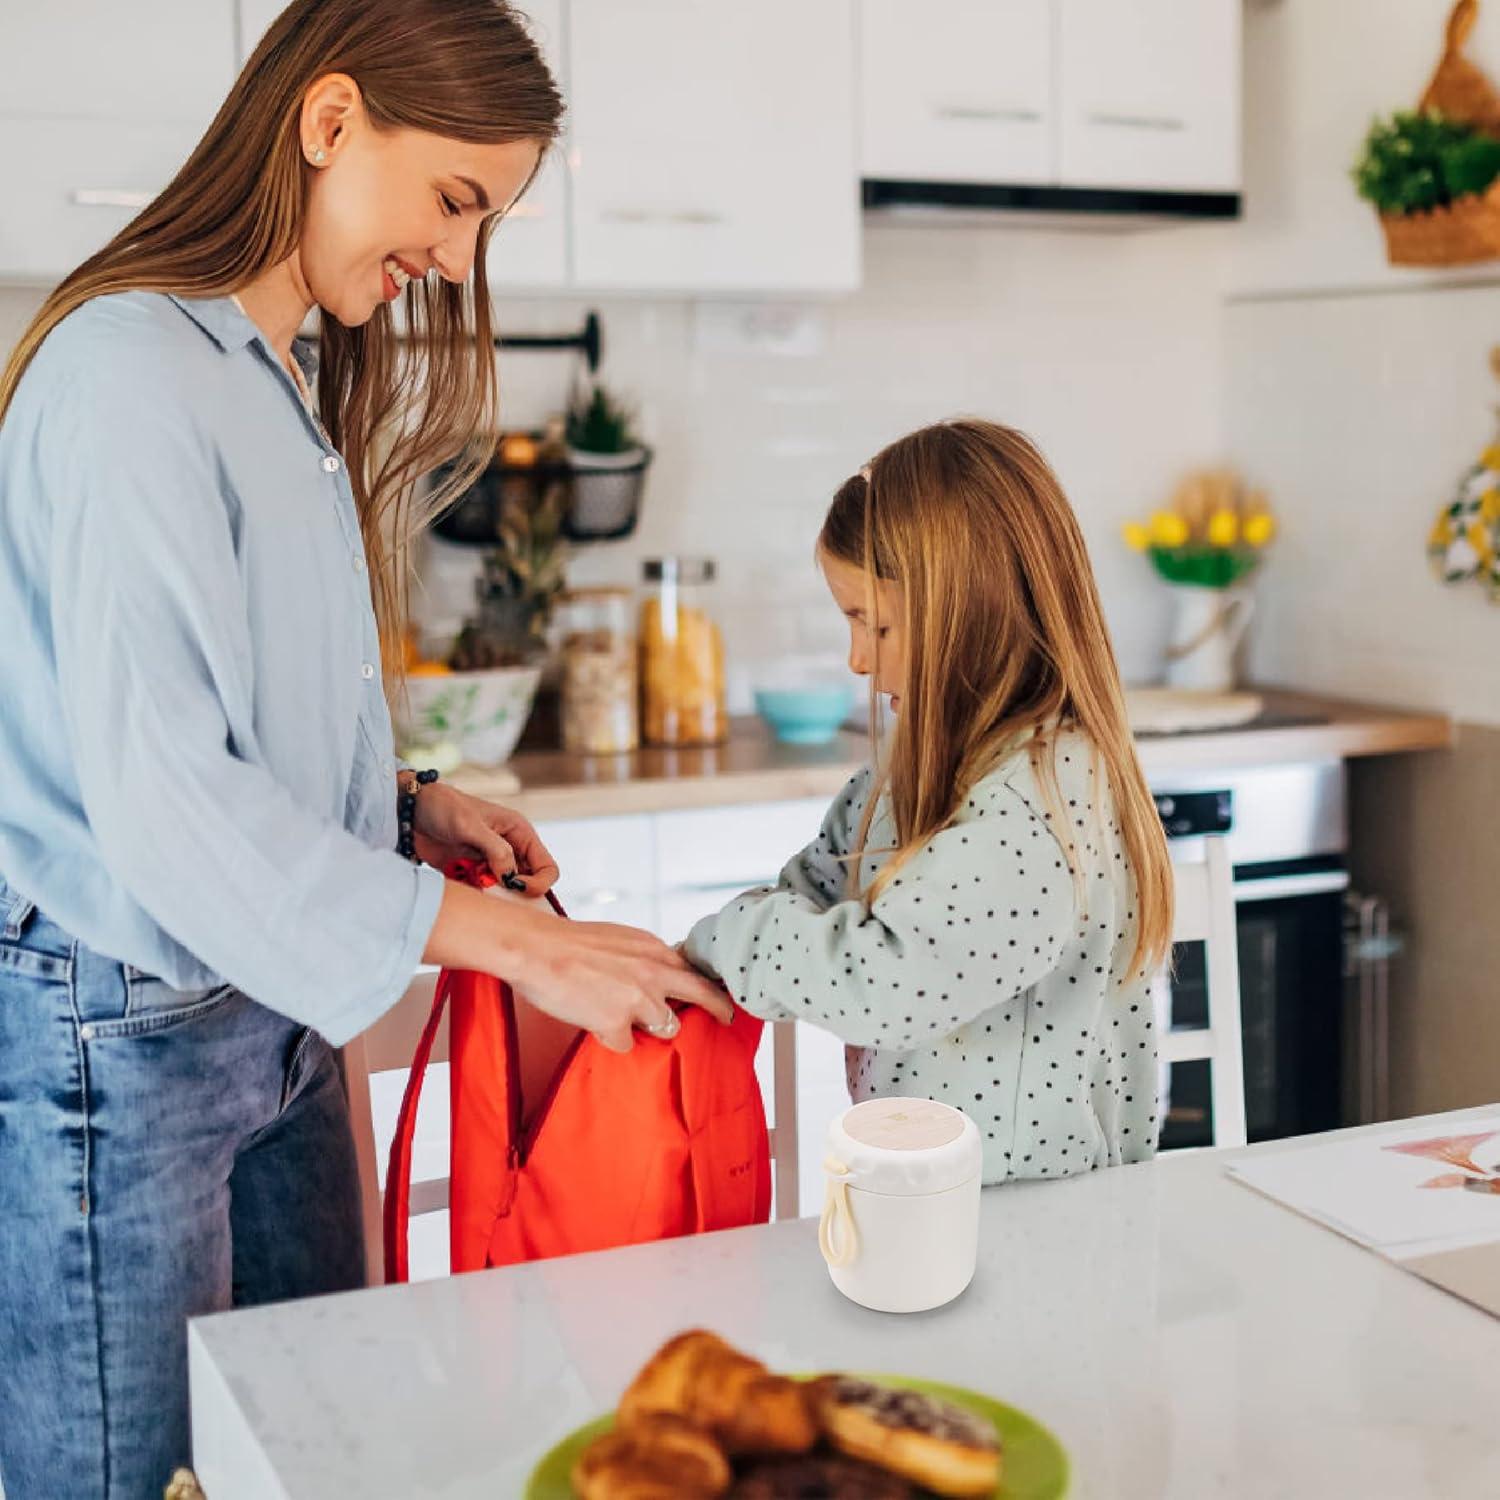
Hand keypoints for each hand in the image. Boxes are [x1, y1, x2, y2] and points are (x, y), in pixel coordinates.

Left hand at [410, 783, 559, 895]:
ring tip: (470, 882)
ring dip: (491, 895)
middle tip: (491, 890)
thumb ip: (495, 851)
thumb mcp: (469, 825)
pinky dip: (474, 896)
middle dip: (513, 894)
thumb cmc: (442, 807)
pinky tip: (459, 882)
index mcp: (519, 833)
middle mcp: (510, 850)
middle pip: (528, 884)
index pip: (547, 867)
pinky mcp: (470, 874)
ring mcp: (490, 864)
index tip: (514, 887)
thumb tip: (511, 878)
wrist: (407, 811)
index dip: (538, 883)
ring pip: (505, 893)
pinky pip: (482, 894)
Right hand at [500, 900, 734, 1053]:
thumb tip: (657, 973)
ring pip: (666, 1026)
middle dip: (718, 1008)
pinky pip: (627, 1044)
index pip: (692, 968)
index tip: (718, 993)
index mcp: (652, 948)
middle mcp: (652, 971)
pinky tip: (595, 1025)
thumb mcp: (618, 939)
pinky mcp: (617, 1023)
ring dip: (649, 1027)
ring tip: (622, 1019)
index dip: (706, 984)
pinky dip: (613, 1039)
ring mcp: (637, 999)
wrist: (536, 949)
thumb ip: (642, 957)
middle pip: (700, 994)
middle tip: (727, 1017)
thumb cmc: (567, 944)